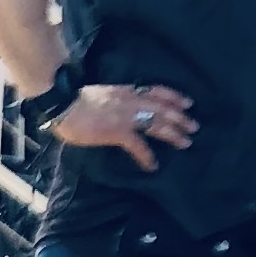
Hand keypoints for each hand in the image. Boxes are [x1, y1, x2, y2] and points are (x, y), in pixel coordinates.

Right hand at [52, 82, 196, 171]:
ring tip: (185, 143)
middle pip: (162, 107)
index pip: (156, 91)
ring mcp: (125, 116)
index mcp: (125, 91)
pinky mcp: (117, 131)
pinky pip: (138, 145)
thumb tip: (118, 111)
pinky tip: (153, 166)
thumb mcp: (101, 95)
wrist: (61, 103)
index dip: (174, 97)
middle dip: (180, 118)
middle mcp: (130, 101)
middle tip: (194, 127)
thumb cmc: (73, 102)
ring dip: (173, 134)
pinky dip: (147, 156)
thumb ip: (114, 101)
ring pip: (157, 123)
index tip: (188, 103)